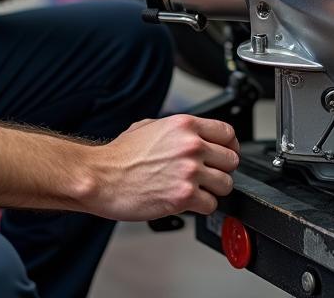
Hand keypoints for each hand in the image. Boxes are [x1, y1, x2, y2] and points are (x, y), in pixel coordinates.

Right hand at [85, 115, 239, 220]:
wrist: (102, 177)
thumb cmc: (120, 155)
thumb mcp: (150, 126)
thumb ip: (176, 130)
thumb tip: (190, 135)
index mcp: (186, 125)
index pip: (228, 133)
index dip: (229, 146)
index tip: (225, 155)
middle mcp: (192, 146)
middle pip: (232, 160)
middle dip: (221, 170)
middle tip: (209, 176)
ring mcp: (190, 171)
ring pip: (226, 184)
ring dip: (214, 190)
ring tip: (198, 191)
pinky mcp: (184, 197)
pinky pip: (211, 205)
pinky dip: (202, 207)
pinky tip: (188, 203)